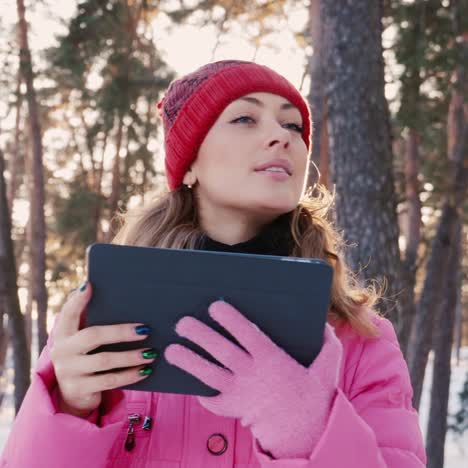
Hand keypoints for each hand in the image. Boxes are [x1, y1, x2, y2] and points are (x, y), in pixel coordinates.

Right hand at [50, 282, 156, 417]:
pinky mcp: (79, 389)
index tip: (90, 285)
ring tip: (151, 353)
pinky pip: (110, 380)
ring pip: (105, 360)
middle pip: (93, 336)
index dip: (78, 300)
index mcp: (64, 333)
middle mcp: (62, 350)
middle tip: (146, 329)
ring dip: (131, 356)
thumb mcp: (84, 339)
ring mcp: (69, 371)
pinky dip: (130, 375)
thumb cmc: (87, 355)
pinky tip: (145, 370)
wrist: (73, 394)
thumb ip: (94, 320)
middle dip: (121, 332)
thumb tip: (117, 296)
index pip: (68, 313)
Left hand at [165, 300, 342, 458]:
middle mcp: (252, 374)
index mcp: (272, 358)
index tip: (215, 305)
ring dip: (188, 361)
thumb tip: (323, 323)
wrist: (304, 433)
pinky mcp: (233, 408)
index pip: (246, 333)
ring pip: (208, 374)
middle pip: (221, 351)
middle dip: (200, 335)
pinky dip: (199, 391)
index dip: (229, 318)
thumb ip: (328, 343)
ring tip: (170, 350)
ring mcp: (240, 392)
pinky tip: (187, 380)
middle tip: (182, 322)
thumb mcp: (327, 369)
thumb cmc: (313, 395)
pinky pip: (211, 399)